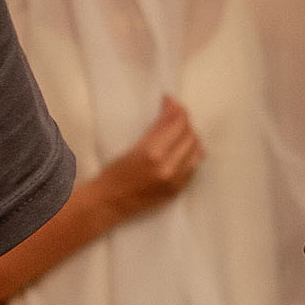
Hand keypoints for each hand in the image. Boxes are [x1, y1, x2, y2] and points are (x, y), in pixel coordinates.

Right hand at [93, 97, 201, 219]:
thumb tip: (171, 113)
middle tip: (175, 114)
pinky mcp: (178, 189)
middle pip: (189, 135)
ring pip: (197, 150)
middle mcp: (168, 166)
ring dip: (191, 137)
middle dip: (184, 121)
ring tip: (181, 130)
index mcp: (151, 153)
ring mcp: (176, 180)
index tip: (170, 101)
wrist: (108, 203)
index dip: (176, 109)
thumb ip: (155, 132)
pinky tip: (184, 148)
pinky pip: (194, 166)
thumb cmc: (112, 173)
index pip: (175, 124)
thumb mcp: (130, 147)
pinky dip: (192, 153)